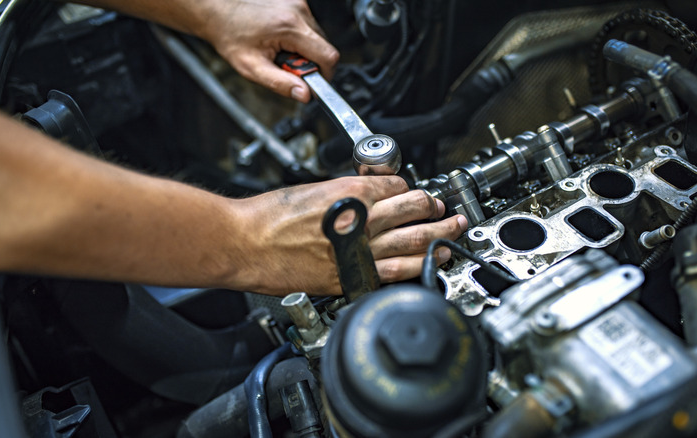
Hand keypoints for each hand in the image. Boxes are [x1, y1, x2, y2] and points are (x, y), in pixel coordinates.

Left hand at [201, 0, 338, 101]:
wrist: (218, 11)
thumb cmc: (231, 35)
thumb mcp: (252, 68)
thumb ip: (281, 84)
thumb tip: (305, 94)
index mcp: (290, 27)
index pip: (328, 56)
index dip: (324, 74)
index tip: (312, 81)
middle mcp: (298, 11)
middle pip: (324, 47)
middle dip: (309, 62)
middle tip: (285, 65)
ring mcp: (298, 3)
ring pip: (317, 37)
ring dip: (303, 49)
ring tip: (279, 49)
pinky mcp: (295, 1)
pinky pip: (308, 26)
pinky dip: (298, 37)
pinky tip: (279, 38)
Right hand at [230, 176, 466, 295]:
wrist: (244, 243)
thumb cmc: (269, 216)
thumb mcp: (313, 189)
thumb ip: (346, 192)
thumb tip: (368, 194)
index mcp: (353, 191)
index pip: (398, 186)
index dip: (409, 188)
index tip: (414, 193)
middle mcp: (362, 220)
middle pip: (415, 209)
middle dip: (435, 208)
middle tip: (445, 210)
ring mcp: (359, 251)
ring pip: (415, 242)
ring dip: (439, 237)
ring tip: (451, 235)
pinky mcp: (350, 277)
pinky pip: (394, 272)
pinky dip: (417, 267)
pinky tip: (430, 264)